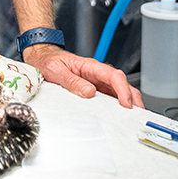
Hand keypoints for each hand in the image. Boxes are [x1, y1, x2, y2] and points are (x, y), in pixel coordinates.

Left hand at [23, 44, 143, 108]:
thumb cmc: (48, 61)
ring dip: (128, 103)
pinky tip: (118, 117)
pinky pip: (109, 97)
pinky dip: (117, 107)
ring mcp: (96, 82)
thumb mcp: (55, 70)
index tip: (126, 104)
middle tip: (136, 116)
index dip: (123, 90)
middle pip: (122, 84)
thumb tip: (89, 92)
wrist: (41, 58)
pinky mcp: (94, 89)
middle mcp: (96, 73)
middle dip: (133, 99)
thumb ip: (71, 81)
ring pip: (119, 91)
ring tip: (131, 120)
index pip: (114, 76)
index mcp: (90, 66)